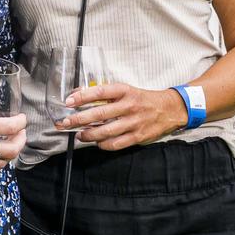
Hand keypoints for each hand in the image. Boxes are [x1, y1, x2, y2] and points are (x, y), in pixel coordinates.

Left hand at [57, 82, 187, 149]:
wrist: (169, 109)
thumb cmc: (141, 99)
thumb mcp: (125, 90)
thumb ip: (103, 93)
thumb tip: (78, 93)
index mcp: (124, 91)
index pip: (100, 92)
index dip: (82, 97)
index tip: (68, 101)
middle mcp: (129, 106)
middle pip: (99, 113)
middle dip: (79, 119)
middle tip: (65, 122)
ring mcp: (134, 122)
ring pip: (106, 131)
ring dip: (89, 134)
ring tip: (79, 135)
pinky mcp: (138, 136)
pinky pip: (116, 143)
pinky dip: (104, 144)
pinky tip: (96, 142)